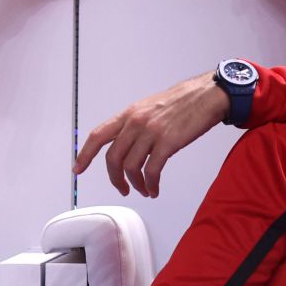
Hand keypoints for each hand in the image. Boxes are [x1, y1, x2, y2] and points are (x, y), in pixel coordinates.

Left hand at [75, 73, 228, 197]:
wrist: (208, 95)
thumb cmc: (182, 101)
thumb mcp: (149, 107)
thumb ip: (134, 124)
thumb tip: (124, 145)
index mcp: (129, 114)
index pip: (98, 135)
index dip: (84, 154)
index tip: (77, 169)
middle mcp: (136, 122)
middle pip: (113, 158)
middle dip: (114, 179)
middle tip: (122, 189)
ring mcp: (151, 132)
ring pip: (131, 167)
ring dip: (135, 184)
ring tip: (143, 190)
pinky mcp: (168, 143)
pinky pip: (151, 172)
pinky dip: (150, 185)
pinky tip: (154, 189)